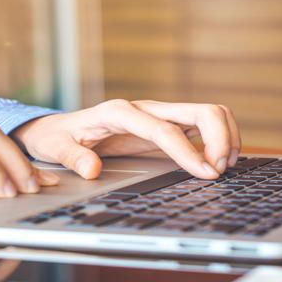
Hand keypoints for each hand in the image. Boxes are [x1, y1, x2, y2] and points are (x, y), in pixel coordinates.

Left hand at [11, 99, 240, 179]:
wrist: (58, 128)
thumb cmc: (58, 137)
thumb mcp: (56, 148)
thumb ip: (73, 158)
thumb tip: (93, 170)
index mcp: (119, 112)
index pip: (164, 129)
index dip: (188, 151)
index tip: (206, 173)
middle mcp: (145, 108)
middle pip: (200, 110)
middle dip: (220, 139)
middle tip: (218, 172)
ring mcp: (159, 115)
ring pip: (209, 113)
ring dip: (225, 138)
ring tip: (221, 168)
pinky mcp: (167, 124)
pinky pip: (204, 125)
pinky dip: (219, 140)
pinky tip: (216, 163)